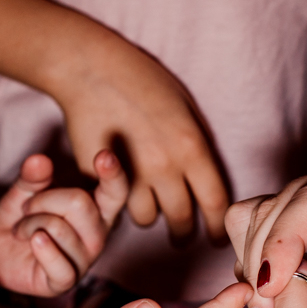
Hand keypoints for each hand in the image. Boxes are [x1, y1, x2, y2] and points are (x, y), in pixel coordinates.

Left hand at [0, 150, 128, 295]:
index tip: (103, 155)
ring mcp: (84, 260)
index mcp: (97, 208)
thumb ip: (33, 177)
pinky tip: (32, 241)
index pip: (115, 192)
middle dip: (43, 200)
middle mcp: (97, 234)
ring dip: (30, 224)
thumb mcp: (24, 190)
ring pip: (60, 229)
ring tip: (22, 230)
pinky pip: (61, 266)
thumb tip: (39, 160)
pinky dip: (43, 250)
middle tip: (27, 208)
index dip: (113, 175)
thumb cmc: (19, 214)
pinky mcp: (65, 281)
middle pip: (80, 204)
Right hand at [57, 39, 228, 241]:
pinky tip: (119, 186)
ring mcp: (128, 175)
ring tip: (145, 201)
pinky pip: (114, 203)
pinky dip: (119, 201)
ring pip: (145, 218)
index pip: (214, 204)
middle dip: (182, 233)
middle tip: (180, 236)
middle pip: (180, 220)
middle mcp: (163, 167)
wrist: (89, 69)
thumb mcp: (184, 108)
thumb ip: (195, 147)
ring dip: (148, 213)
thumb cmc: (140, 79)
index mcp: (191, 148)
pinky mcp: (99, 177)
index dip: (216, 228)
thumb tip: (204, 181)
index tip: (215, 238)